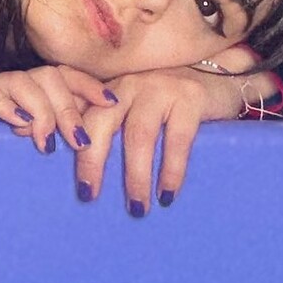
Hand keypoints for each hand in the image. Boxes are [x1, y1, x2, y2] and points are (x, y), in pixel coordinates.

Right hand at [0, 66, 116, 153]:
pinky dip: (4, 103)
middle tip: (77, 141)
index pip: (65, 77)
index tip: (111, 103)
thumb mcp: (28, 150)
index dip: (89, 85)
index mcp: (33, 94)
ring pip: (22, 80)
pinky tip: (16, 123)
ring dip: (41, 110)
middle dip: (68, 108)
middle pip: (49, 77)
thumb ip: (53, 141)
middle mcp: (14, 86)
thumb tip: (89, 146)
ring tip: (44, 141)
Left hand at [72, 64, 260, 216]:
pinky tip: (167, 194)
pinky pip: (176, 139)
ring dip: (136, 175)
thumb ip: (110, 128)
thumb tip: (87, 174)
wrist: (217, 75)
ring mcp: (159, 89)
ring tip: (137, 207)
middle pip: (101, 122)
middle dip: (92, 161)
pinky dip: (171, 170)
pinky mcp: (190, 98)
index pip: (79, 115)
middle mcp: (129, 85)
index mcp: (108, 90)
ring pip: (139, 135)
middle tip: (90, 195)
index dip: (67, 141)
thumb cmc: (167, 104)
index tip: (64, 172)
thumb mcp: (133, 108)